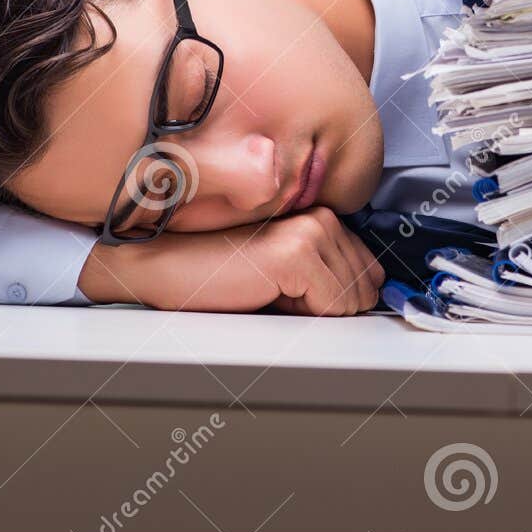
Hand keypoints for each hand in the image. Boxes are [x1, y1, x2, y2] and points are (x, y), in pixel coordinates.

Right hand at [76, 206, 384, 315]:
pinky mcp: (296, 253)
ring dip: (314, 311)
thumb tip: (366, 299)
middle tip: (276, 293)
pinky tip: (266, 294)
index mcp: (318, 216)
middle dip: (328, 306)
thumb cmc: (212, 271)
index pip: (370, 271)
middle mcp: (320, 216)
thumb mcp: (280, 272)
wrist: (162, 265)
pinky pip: (334, 306)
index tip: (301, 296)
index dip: (339, 297)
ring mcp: (310, 231)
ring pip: (353, 301)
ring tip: (269, 291)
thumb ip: (323, 274)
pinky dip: (306, 316)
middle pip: (366, 288)